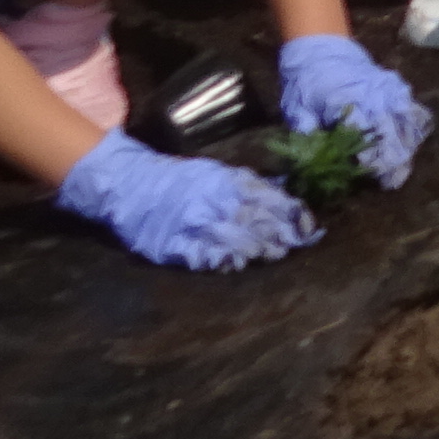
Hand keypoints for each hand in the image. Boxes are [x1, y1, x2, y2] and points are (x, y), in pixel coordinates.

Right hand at [53, 129, 321, 270]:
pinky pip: (198, 254)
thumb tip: (283, 196)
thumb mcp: (214, 172)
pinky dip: (219, 260)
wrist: (128, 183)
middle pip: (253, 218)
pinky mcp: (170, 243)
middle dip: (278, 233)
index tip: (309, 225)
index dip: (290, 212)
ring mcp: (190, 222)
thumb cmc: (177, 179)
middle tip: (297, 245)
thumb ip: (245, 186)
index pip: (266, 196)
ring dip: (256, 248)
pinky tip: (235, 265)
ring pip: (231, 237)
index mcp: (223, 181)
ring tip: (273, 255)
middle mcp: (211, 200)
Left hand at [275, 35, 432, 186]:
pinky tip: (411, 143)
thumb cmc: (306, 82)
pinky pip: (412, 107)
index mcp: (348, 99)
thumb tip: (310, 161)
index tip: (375, 177)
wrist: (321, 47)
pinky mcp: (395, 87)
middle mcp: (374, 94)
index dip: (373, 158)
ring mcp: (388, 88)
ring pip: (408, 119)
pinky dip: (415, 125)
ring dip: (407, 144)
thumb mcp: (297, 107)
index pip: (367, 133)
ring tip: (402, 167)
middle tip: (392, 181)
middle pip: (393, 129)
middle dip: (395, 158)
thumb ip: (306, 131)